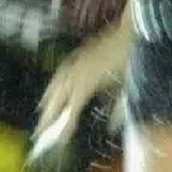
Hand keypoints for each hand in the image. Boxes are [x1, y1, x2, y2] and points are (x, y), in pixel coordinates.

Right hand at [35, 25, 129, 139]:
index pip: (70, 112)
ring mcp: (74, 63)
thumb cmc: (131, 58)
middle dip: (47, 119)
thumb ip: (119, 109)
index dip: (64, 129)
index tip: (58, 143)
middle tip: (39, 135)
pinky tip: (53, 89)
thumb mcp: (129, 87)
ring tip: (41, 114)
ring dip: (47, 102)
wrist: (132, 28)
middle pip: (56, 101)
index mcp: (86, 85)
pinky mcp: (77, 55)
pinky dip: (53, 85)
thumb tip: (114, 128)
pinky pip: (59, 74)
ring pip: (54, 86)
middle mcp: (74, 75)